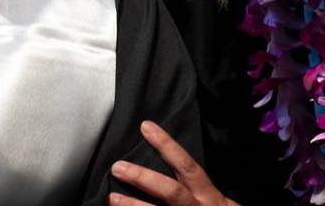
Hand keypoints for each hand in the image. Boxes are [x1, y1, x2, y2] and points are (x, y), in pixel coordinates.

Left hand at [109, 120, 238, 205]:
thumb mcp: (214, 198)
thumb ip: (194, 183)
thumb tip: (168, 158)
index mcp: (208, 195)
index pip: (186, 165)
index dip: (167, 145)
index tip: (146, 127)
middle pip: (170, 191)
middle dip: (143, 178)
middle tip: (118, 166)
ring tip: (111, 198)